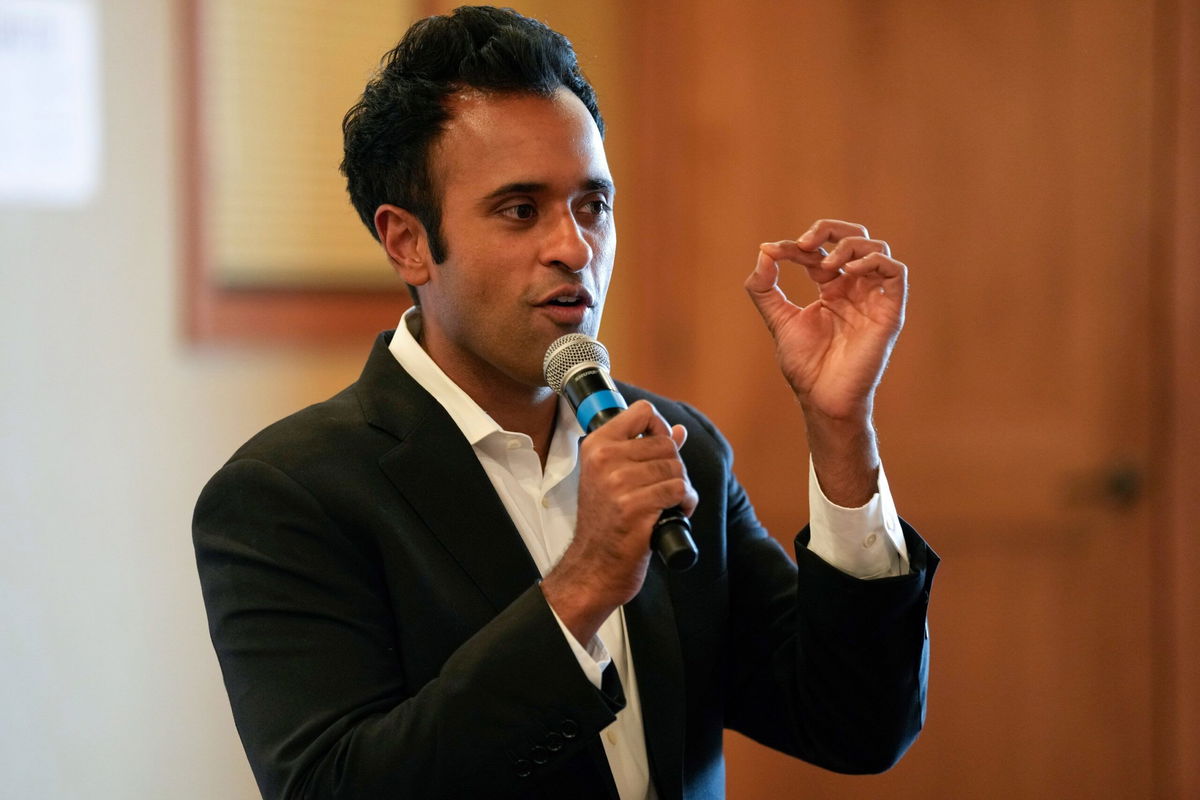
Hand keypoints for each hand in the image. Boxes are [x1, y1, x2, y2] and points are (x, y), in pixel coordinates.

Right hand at [541, 401, 695, 643]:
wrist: (594, 565)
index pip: (642, 411)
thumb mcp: (613, 478)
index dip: (659, 427)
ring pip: (675, 467)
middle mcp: (604, 460)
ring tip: (670, 501)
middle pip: (666, 442)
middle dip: (675, 465)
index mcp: (596, 446)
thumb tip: (679, 431)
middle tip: (666, 486)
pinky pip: (678, 490)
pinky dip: (685, 502)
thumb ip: (645, 450)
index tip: (660, 448)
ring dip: (682, 486)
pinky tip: (675, 512)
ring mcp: (618, 484)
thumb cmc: (606, 522)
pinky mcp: (635, 507)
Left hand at [744, 219, 906, 422]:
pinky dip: (873, 261)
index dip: (796, 246)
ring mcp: (874, 298)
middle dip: (830, 230)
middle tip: (805, 242)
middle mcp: (855, 289)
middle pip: (855, 238)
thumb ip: (764, 288)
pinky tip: (847, 271)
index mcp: (832, 289)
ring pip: (877, 249)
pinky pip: (896, 272)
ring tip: (825, 264)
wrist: (822, 398)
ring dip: (849, 246)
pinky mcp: (890, 311)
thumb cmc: (805, 365)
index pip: (819, 252)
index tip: (774, 251)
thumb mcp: (778, 319)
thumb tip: (764, 251)